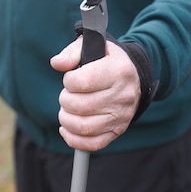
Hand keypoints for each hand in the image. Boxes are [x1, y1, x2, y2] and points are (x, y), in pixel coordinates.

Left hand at [50, 37, 140, 151]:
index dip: (68, 81)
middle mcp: (123, 95)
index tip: (71, 79)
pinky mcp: (118, 131)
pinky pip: (93, 144)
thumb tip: (57, 64)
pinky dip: (74, 139)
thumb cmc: (106, 61)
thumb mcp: (92, 47)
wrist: (133, 77)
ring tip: (67, 110)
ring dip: (66, 120)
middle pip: (81, 106)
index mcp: (118, 71)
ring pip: (84, 127)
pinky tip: (67, 128)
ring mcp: (122, 116)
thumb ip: (72, 53)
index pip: (82, 82)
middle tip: (67, 95)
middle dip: (65, 100)